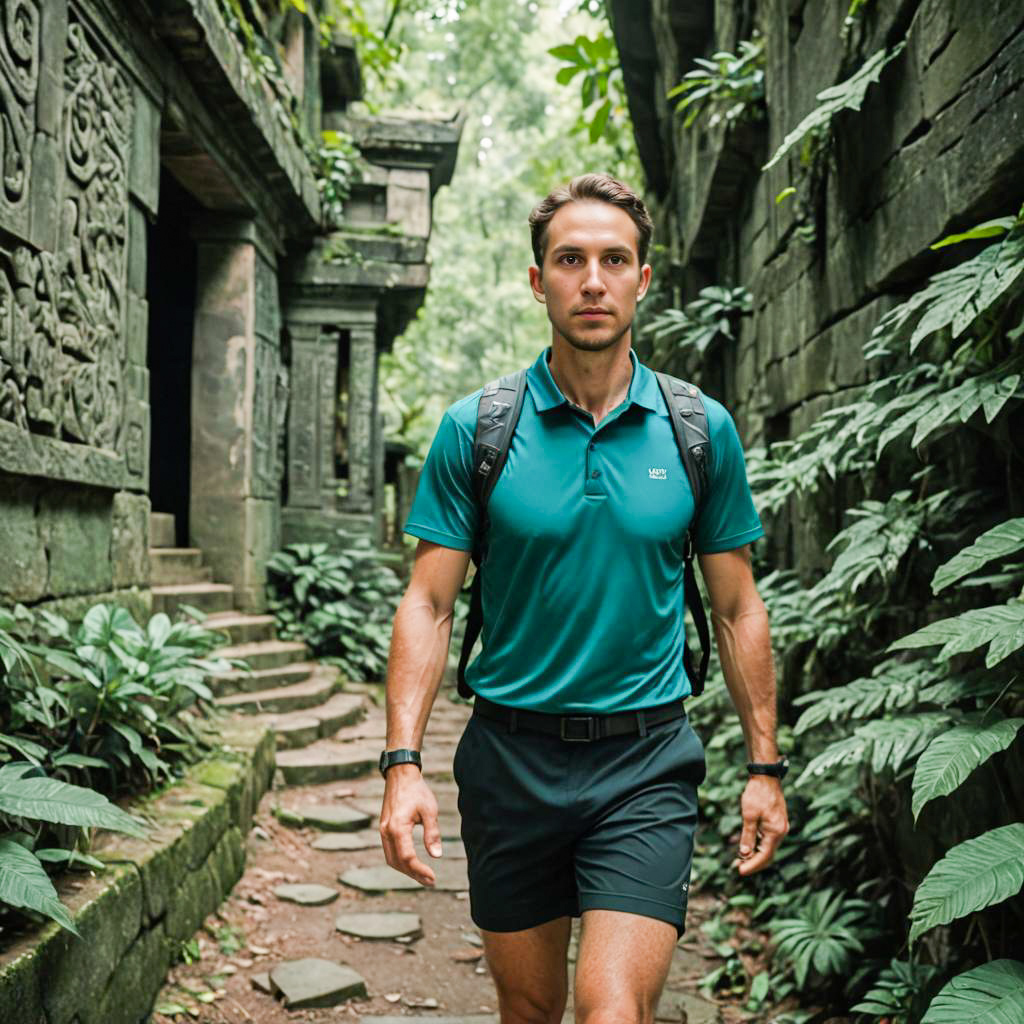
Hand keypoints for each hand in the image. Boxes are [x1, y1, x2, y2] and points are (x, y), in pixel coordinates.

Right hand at [379, 764, 442, 885]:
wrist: (400, 775)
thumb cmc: (417, 791)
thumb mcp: (429, 810)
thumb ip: (432, 833)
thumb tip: (436, 856)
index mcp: (397, 828)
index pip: (407, 858)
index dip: (420, 871)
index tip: (433, 878)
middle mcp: (386, 832)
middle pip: (397, 863)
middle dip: (413, 875)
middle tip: (430, 882)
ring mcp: (383, 831)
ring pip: (391, 859)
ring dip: (406, 870)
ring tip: (423, 876)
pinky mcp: (384, 828)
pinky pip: (389, 851)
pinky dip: (400, 861)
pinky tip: (412, 863)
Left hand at [732, 775, 788, 875]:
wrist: (766, 777)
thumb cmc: (757, 794)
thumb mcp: (749, 815)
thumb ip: (748, 835)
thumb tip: (744, 853)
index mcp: (776, 832)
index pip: (764, 856)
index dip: (752, 865)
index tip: (740, 871)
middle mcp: (781, 832)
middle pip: (768, 854)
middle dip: (753, 863)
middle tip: (738, 868)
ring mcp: (779, 827)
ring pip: (767, 847)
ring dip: (755, 854)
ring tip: (740, 859)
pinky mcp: (776, 823)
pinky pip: (767, 839)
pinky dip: (757, 844)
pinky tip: (747, 846)